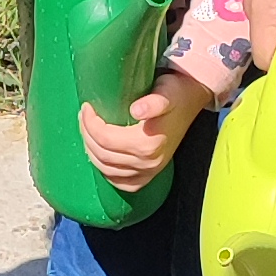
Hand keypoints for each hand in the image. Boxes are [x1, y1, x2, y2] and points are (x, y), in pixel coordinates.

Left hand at [79, 69, 210, 192]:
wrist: (191, 101)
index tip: (86, 107)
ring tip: (89, 131)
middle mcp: (148, 163)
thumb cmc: (175, 94)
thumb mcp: (166, 93)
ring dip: (92, 150)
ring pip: (106, 169)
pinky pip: (120, 182)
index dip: (89, 123)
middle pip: (102, 154)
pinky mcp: (149, 176)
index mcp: (148, 145)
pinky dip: (106, 171)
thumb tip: (137, 110)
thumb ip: (153, 102)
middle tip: (84, 116)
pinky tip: (100, 156)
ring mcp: (149, 172)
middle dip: (87, 134)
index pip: (105, 139)